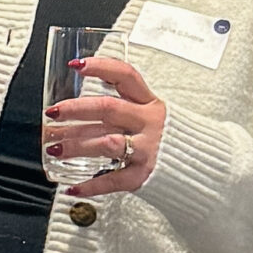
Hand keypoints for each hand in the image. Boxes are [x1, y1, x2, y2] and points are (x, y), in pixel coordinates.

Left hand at [43, 56, 165, 195]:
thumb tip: (77, 107)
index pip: (126, 76)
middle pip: (108, 109)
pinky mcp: (144, 175)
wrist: (200, 169)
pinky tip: (73, 187)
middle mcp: (148, 123)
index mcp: (149, 104)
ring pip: (106, 143)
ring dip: (75, 146)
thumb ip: (121, 109)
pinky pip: (113, 180)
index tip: (76, 65)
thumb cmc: (168, 140)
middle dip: (75, 110)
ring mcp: (147, 149)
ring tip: (54, 149)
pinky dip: (91, 186)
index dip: (101, 67)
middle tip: (52, 113)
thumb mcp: (150, 116)